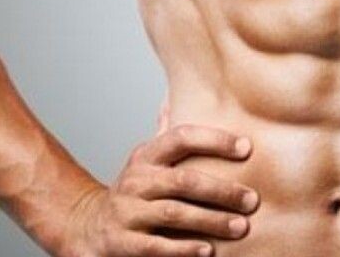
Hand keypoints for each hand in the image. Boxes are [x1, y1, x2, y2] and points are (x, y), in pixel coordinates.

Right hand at [60, 124, 260, 256]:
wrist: (87, 225)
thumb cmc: (133, 191)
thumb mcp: (146, 160)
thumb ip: (166, 134)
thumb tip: (178, 97)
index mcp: (146, 156)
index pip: (181, 138)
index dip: (215, 140)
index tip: (247, 147)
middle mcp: (136, 181)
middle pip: (184, 180)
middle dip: (222, 190)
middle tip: (252, 200)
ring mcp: (127, 211)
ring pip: (174, 213)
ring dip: (211, 220)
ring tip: (240, 226)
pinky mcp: (123, 242)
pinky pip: (156, 246)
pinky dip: (184, 249)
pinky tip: (207, 251)